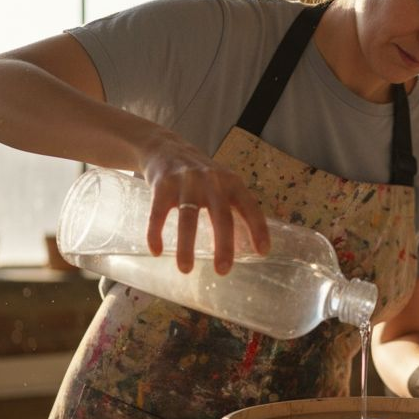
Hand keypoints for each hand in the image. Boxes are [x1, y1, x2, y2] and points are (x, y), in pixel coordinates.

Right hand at [135, 128, 269, 274]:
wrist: (165, 148)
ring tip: (185, 270)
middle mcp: (211, 181)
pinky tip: (156, 251)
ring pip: (188, 217)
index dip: (258, 229)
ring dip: (186, 245)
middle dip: (224, 244)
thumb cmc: (200, 175)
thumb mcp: (222, 183)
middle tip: (223, 271)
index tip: (263, 252)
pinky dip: (155, 233)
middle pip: (221, 215)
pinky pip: (157, 213)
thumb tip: (246, 246)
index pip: (250, 207)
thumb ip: (233, 207)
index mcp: (231, 183)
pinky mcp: (161, 185)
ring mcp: (185, 182)